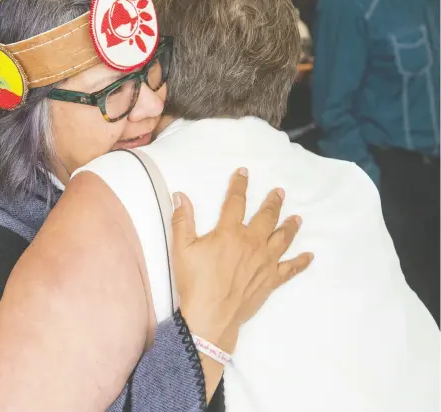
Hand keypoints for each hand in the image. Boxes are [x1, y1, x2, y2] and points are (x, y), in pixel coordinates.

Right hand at [172, 168, 312, 353]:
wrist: (211, 317)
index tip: (244, 173)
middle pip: (266, 217)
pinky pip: (290, 269)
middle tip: (279, 192)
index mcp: (230, 233)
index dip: (239, 185)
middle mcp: (252, 243)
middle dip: (273, 202)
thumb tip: (180, 195)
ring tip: (297, 217)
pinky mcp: (271, 281)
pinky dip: (301, 262)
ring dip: (290, 226)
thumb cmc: (195, 282)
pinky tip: (309, 256)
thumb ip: (182, 220)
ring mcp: (265, 262)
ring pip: (282, 239)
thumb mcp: (182, 248)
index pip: (236, 202)